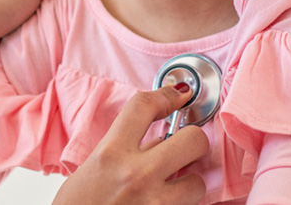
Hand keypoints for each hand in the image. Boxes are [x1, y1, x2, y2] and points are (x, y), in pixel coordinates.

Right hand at [53, 86, 209, 204]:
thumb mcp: (92, 170)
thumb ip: (125, 151)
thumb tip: (159, 140)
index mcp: (110, 154)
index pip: (144, 107)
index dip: (166, 95)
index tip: (177, 97)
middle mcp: (135, 175)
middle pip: (193, 139)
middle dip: (193, 143)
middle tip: (185, 150)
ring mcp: (154, 203)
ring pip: (198, 183)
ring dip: (189, 186)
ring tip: (170, 191)